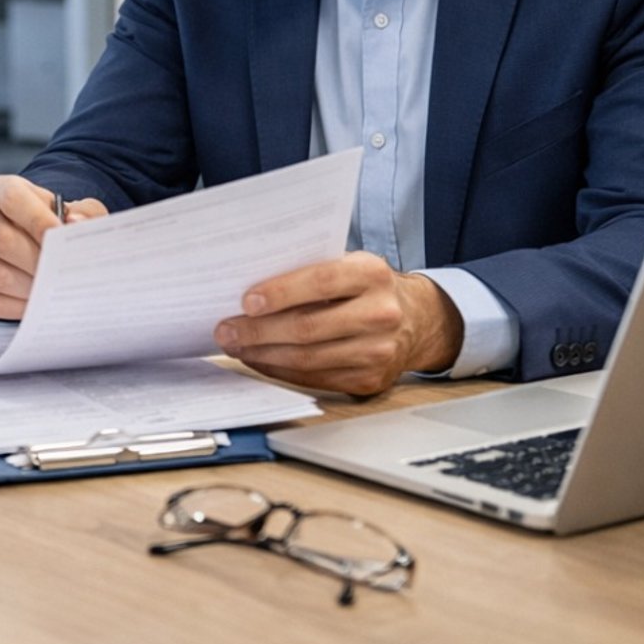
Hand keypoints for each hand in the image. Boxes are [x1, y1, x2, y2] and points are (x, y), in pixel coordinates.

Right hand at [0, 175, 107, 318]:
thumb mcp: (74, 211)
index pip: (13, 201)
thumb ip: (84, 214)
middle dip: (37, 263)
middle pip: (3, 241)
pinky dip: (16, 308)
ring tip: (53, 291)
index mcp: (3, 190)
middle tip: (62, 276)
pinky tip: (36, 304)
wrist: (30, 239)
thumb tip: (75, 224)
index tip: (61, 243)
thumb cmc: (53, 223)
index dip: (39, 222)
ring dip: (29, 289)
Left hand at [213, 252, 462, 396]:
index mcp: (372, 274)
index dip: (281, 293)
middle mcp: (380, 313)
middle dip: (259, 331)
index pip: (321, 282)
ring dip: (263, 354)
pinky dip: (280, 371)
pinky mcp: (370, 380)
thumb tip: (250, 284)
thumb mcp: (349, 264)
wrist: (417, 319)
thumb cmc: (368, 287)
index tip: (246, 301)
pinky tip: (260, 359)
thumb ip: (310, 268)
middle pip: (308, 328)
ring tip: (236, 345)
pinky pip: (314, 379)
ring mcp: (378, 351)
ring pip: (307, 359)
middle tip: (226, 329)